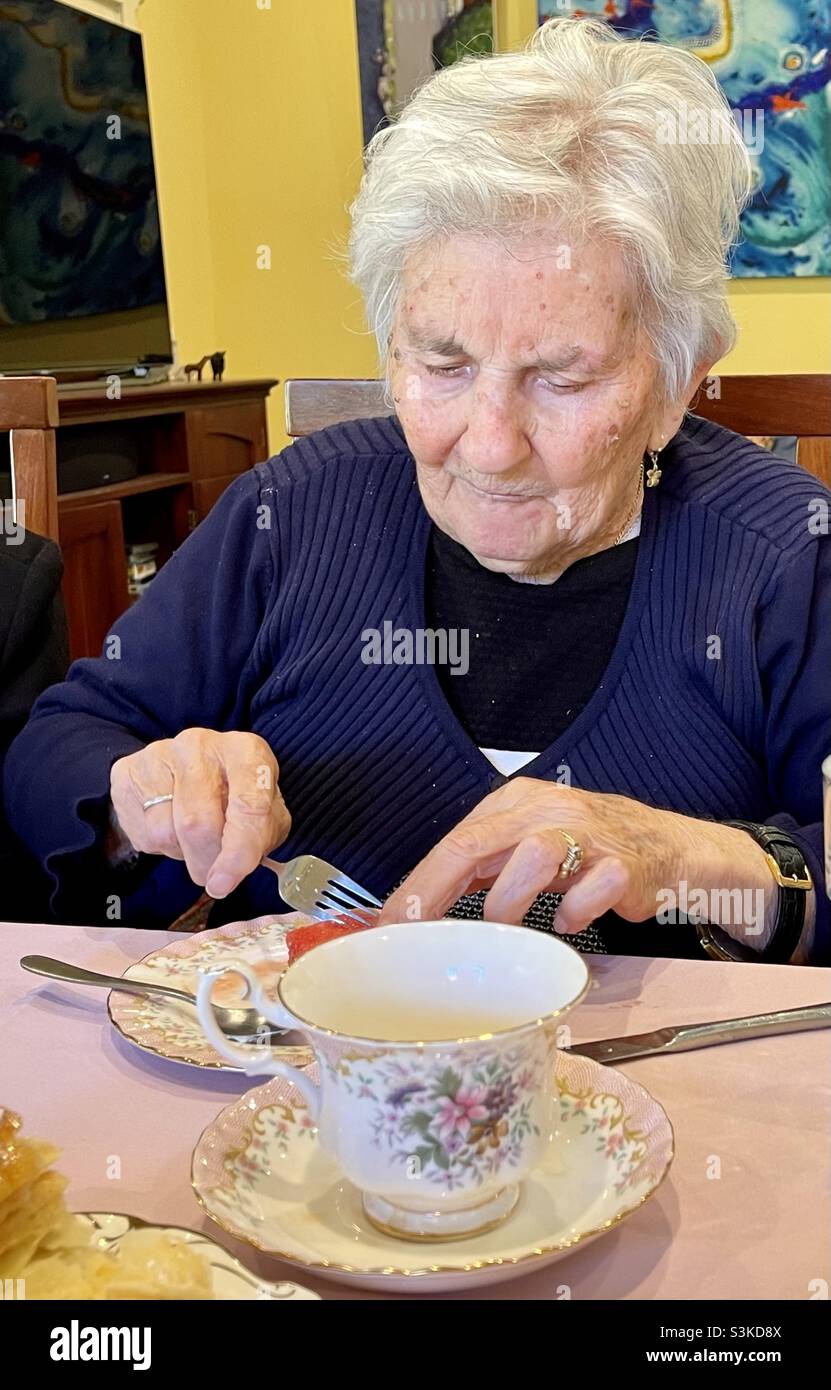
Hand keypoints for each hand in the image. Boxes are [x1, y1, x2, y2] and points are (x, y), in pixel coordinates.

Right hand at [109, 728, 289, 897]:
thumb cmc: (233, 795)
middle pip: (199, 823)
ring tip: (192, 840)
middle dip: (206, 862)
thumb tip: (234, 869)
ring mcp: (160, 753)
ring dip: (182, 854)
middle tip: (212, 873)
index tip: (224, 884)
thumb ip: (261, 837)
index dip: (238, 853)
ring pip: (166, 832)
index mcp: (245, 751)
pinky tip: (170, 826)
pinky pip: (141, 830)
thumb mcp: (265, 813)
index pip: (247, 805)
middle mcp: (201, 745)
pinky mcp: (128, 771)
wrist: (183, 771)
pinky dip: (158, 846)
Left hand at [378, 778, 775, 937]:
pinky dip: (575, 912)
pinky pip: (591, 890)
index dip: (418, 884)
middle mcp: (549, 809)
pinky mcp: (624, 865)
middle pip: (478, 843)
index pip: (455, 840)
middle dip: (437, 891)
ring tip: (506, 928)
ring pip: (533, 857)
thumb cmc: (587, 850)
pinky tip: (572, 921)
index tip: (392, 924)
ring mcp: (589, 834)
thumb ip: (483, 867)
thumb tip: (421, 907)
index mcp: (518, 802)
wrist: (669, 848)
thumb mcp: (529, 845)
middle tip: (417, 933)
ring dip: (508, 902)